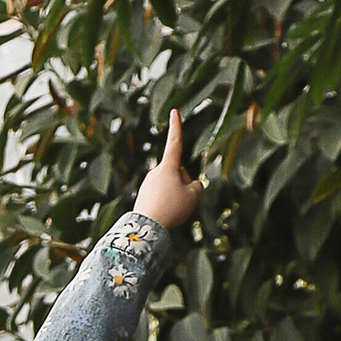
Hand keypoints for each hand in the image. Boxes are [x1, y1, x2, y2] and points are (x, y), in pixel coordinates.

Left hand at [135, 106, 202, 233]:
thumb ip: (197, 186)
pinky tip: (164, 214)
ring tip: (172, 209)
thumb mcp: (193, 196)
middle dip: (184, 183)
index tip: (174, 112)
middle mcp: (155, 171)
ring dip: (176, 194)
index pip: (174, 142)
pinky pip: (162, 195)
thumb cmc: (171, 208)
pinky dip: (167, 202)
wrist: (147, 227)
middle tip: (181, 201)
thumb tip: (190, 185)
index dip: (176, 127)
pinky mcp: (144, 194)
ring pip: (171, 185)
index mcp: (167, 166)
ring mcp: (148, 183)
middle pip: (178, 172)